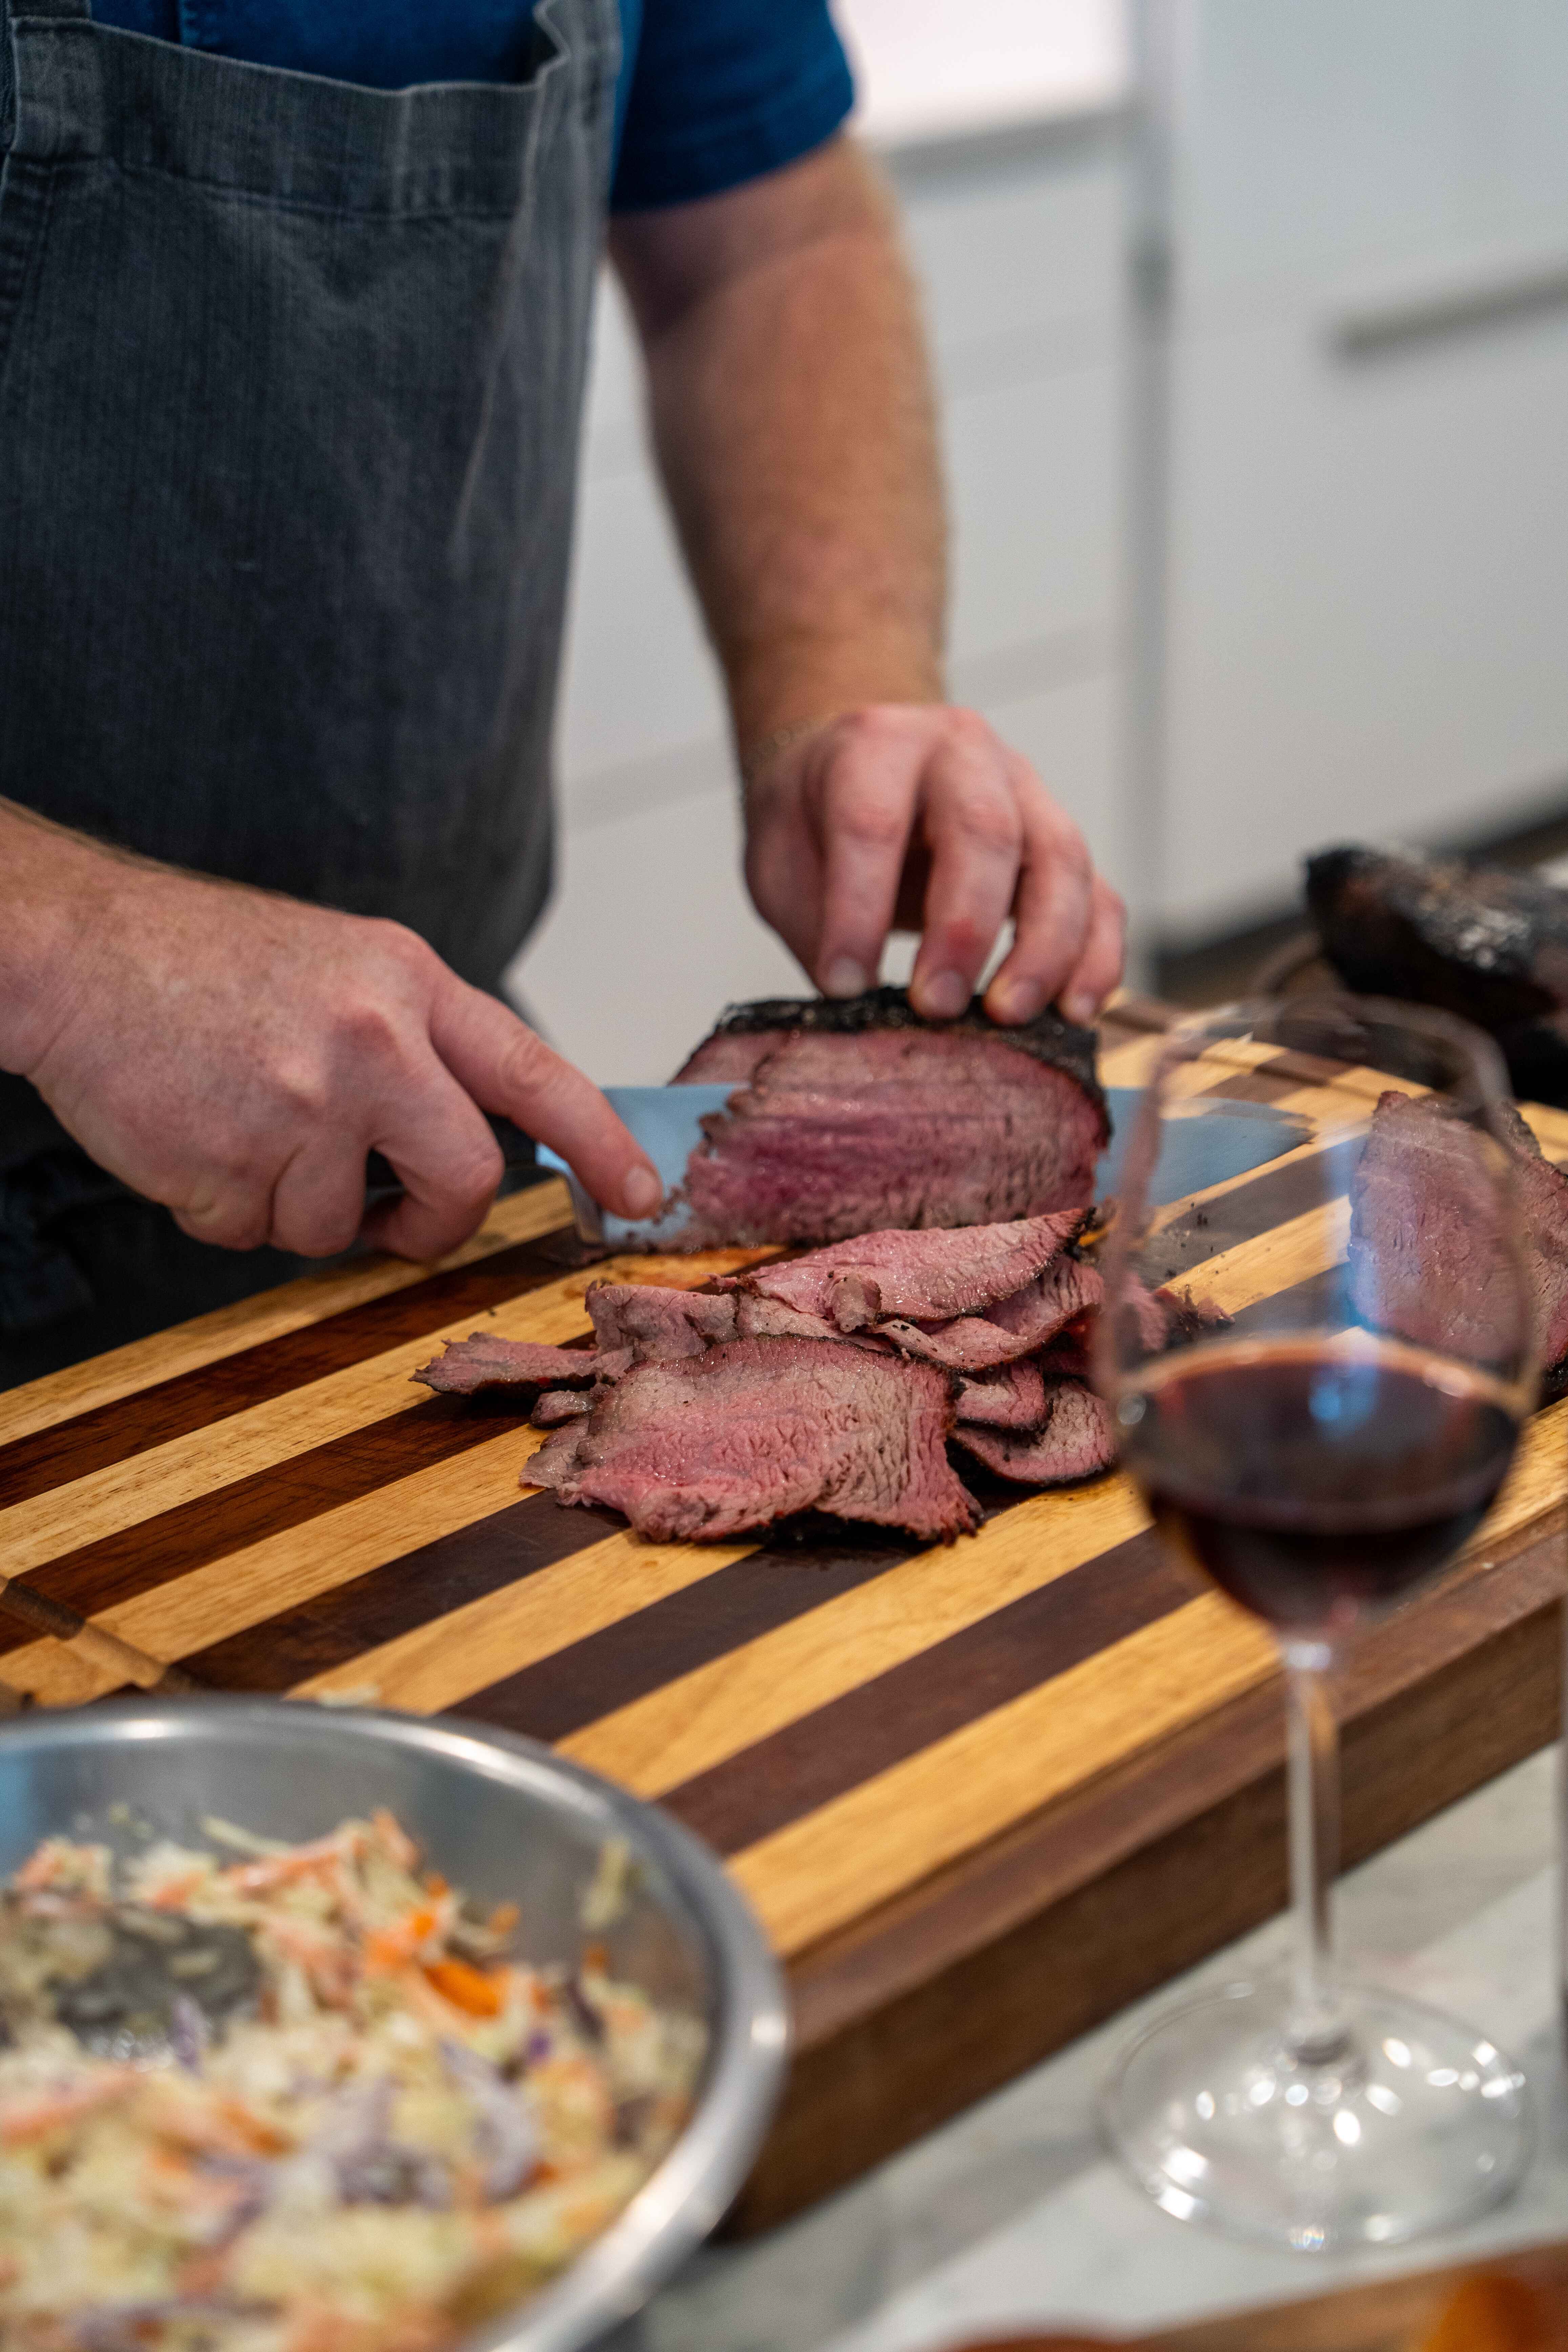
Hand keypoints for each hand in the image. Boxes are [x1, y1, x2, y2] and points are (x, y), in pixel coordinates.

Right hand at [2, 825, 660, 1260]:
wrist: (76, 953)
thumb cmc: (199, 961)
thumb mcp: (339, 967)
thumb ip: (413, 1045)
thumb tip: (463, 1137)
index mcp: (406, 983)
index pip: (534, 1073)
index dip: (601, 1140)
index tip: (643, 1192)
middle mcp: (373, 1044)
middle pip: (467, 1179)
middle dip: (440, 1224)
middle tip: (402, 1225)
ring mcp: (305, 1108)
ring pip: (339, 1224)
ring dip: (294, 1204)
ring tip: (239, 1124)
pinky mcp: (233, 1166)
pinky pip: (255, 1234)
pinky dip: (226, 1208)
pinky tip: (192, 1137)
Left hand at [743, 705, 1125, 1026]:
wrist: (862, 765)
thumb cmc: (818, 816)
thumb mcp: (780, 854)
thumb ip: (812, 918)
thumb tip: (856, 1001)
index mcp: (877, 744)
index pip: (873, 822)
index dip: (859, 909)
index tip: (843, 985)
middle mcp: (961, 752)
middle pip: (985, 830)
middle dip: (965, 928)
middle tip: (938, 1006)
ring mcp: (1025, 790)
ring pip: (1060, 859)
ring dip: (1043, 948)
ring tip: (1010, 1017)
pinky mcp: (1060, 840)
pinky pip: (1099, 894)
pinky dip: (1095, 956)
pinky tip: (1073, 1012)